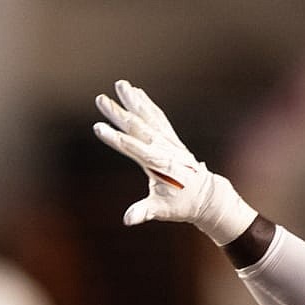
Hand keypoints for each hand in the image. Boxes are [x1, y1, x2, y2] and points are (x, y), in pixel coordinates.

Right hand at [92, 80, 258, 243]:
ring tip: (121, 84)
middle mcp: (163, 147)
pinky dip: (147, 104)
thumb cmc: (182, 205)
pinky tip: (137, 93)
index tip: (98, 127)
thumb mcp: (162, 211)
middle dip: (118, 113)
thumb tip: (128, 220)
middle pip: (138, 126)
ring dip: (134, 100)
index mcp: (158, 164)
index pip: (133, 148)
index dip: (115, 138)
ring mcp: (168, 140)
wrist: (206, 196)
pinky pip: (157, 116)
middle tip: (100, 99)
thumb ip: (145, 212)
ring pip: (149, 116)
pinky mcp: (170, 138)